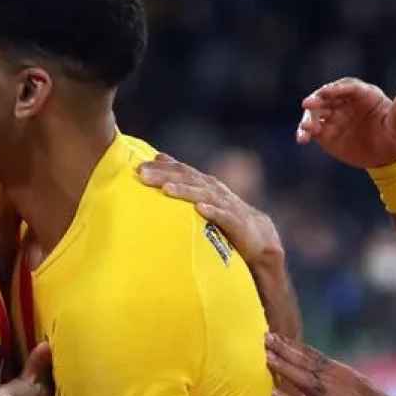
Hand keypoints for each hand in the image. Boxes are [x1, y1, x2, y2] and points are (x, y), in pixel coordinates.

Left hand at [137, 154, 284, 266]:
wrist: (258, 236)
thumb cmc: (224, 216)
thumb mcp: (202, 197)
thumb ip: (183, 179)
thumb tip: (158, 158)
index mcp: (204, 183)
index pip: (181, 170)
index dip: (161, 167)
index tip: (138, 168)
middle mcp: (214, 190)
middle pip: (188, 178)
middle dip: (165, 175)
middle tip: (142, 175)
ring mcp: (226, 205)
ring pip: (203, 194)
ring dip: (185, 190)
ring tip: (167, 190)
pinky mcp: (237, 222)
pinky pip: (223, 216)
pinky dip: (212, 211)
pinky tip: (200, 209)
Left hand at [264, 333, 395, 395]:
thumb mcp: (358, 386)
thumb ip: (338, 381)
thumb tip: (321, 376)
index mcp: (341, 373)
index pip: (312, 356)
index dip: (292, 345)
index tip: (275, 335)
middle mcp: (335, 383)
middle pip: (305, 363)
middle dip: (284, 350)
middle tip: (265, 338)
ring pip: (303, 380)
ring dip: (283, 368)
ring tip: (266, 357)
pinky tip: (273, 395)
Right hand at [294, 77, 395, 169]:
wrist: (385, 156)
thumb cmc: (394, 135)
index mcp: (363, 94)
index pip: (348, 87)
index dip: (337, 89)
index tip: (327, 92)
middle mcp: (345, 101)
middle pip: (327, 96)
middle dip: (317, 99)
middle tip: (308, 104)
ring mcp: (334, 115)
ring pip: (317, 112)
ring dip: (308, 118)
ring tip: (306, 129)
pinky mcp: (325, 131)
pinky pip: (312, 129)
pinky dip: (305, 132)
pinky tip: (302, 138)